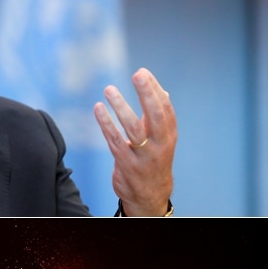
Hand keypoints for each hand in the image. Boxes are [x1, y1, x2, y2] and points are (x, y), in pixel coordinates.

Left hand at [92, 68, 176, 215]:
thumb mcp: (161, 140)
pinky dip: (106, 124)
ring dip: (121, 107)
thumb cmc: (153, 161)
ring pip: (133, 128)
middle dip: (147, 94)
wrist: (150, 196)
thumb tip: (162, 91)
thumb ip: (158, 117)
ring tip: (109, 89)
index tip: (143, 73)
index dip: (155, 90)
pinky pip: (115, 141)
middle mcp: (160, 145)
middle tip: (138, 75)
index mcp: (169, 135)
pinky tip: (98, 109)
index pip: (165, 109)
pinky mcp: (126, 164)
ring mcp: (143, 156)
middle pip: (156, 116)